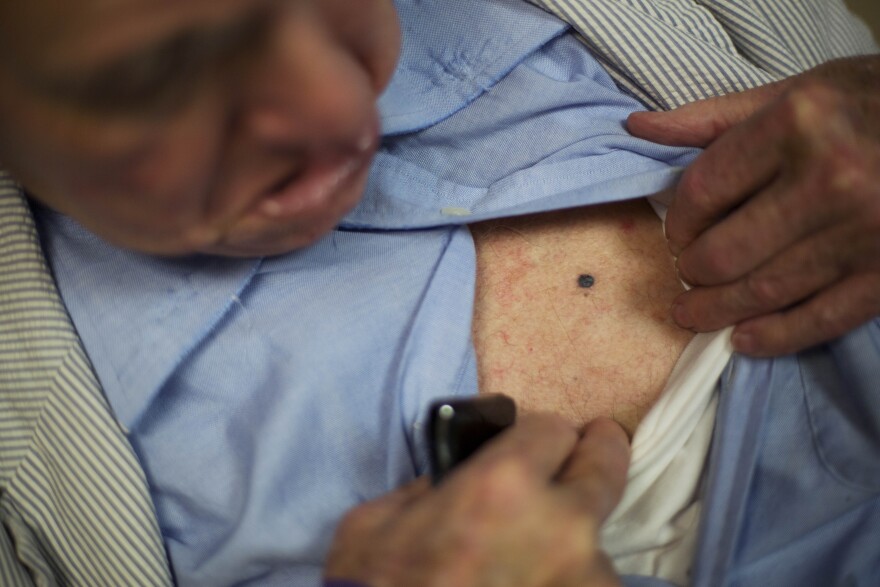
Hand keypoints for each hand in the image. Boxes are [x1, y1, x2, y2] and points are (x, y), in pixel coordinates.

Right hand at [324, 415, 629, 586]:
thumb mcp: (375, 524)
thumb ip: (429, 488)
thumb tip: (458, 478)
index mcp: (503, 485)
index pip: (553, 429)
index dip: (538, 435)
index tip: (536, 443)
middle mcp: (562, 525)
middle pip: (604, 468)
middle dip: (595, 454)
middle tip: (588, 450)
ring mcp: (587, 578)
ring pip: (595, 538)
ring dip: (569, 540)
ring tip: (529, 562)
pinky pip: (590, 582)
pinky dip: (567, 582)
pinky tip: (531, 585)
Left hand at [627, 56, 879, 356]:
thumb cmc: (869, 101)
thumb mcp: (794, 92)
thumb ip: (714, 117)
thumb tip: (638, 126)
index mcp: (796, 126)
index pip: (705, 191)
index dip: (680, 221)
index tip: (678, 232)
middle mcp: (831, 180)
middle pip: (726, 251)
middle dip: (693, 271)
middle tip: (686, 274)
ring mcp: (865, 232)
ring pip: (766, 289)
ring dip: (718, 311)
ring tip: (692, 315)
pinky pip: (824, 317)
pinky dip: (778, 336)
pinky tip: (745, 340)